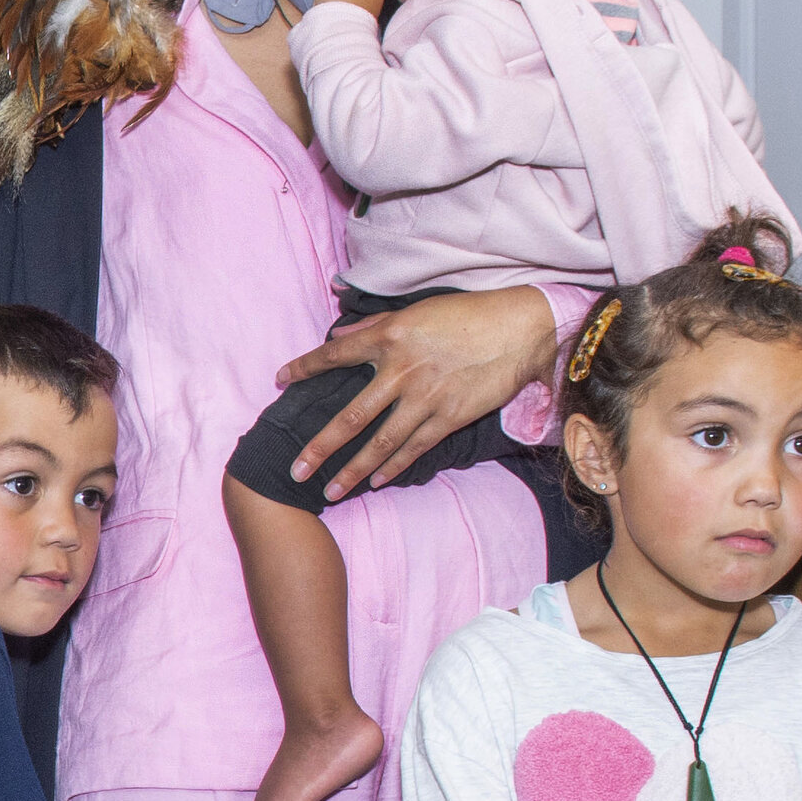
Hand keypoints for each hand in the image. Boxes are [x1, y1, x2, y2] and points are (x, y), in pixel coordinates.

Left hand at [274, 287, 563, 499]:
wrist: (521, 327)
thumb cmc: (469, 313)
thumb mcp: (418, 310)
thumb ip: (376, 326)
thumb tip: (341, 336)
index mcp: (390, 337)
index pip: (335, 355)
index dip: (304, 368)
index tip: (280, 381)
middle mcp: (402, 370)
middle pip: (350, 416)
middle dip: (320, 447)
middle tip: (294, 469)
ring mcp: (426, 397)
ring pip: (380, 441)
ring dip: (353, 470)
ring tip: (330, 490)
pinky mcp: (451, 416)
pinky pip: (415, 447)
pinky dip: (394, 466)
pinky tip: (376, 481)